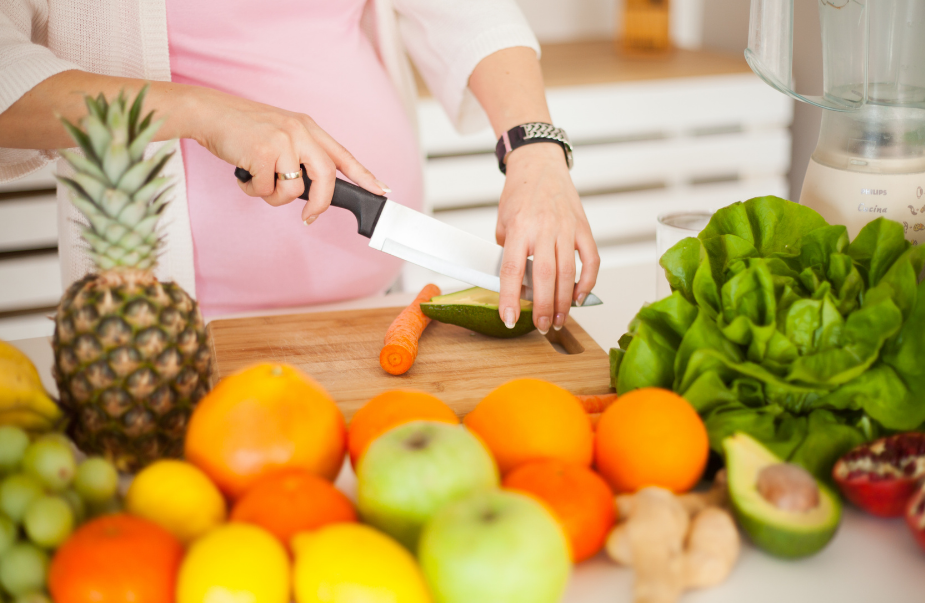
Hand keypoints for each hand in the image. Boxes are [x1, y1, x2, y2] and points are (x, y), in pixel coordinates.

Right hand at [191, 88, 386, 222]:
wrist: (208, 112)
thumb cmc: (241, 127)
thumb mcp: (280, 132)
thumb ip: (299, 154)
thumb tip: (310, 189)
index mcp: (307, 127)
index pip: (343, 155)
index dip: (364, 175)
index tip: (381, 191)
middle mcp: (300, 132)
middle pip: (326, 178)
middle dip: (319, 203)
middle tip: (309, 216)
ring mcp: (282, 142)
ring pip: (292, 190)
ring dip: (273, 196)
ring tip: (257, 179)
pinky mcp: (263, 153)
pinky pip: (265, 190)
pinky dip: (252, 189)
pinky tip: (243, 173)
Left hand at [495, 143, 599, 333]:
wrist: (540, 166)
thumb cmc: (518, 195)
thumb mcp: (502, 223)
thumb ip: (508, 253)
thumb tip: (515, 286)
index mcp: (519, 228)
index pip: (512, 270)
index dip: (510, 298)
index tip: (508, 319)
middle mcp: (544, 229)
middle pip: (544, 277)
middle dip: (542, 307)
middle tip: (541, 327)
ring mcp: (566, 229)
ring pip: (567, 273)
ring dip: (563, 302)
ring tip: (557, 321)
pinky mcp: (583, 228)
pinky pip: (591, 261)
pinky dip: (587, 282)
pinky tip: (578, 298)